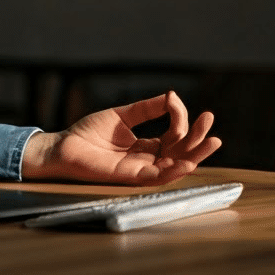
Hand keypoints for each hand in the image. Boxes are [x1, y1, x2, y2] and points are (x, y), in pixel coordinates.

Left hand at [22, 91, 221, 185]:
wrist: (62, 146)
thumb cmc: (88, 133)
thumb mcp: (122, 116)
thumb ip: (146, 108)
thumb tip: (171, 96)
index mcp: (147, 147)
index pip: (175, 135)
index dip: (180, 118)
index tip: (174, 100)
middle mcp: (148, 160)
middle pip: (182, 152)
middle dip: (198, 137)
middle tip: (210, 119)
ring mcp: (141, 170)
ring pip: (176, 166)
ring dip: (196, 154)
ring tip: (213, 140)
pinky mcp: (130, 178)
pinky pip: (158, 177)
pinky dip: (174, 170)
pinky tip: (187, 161)